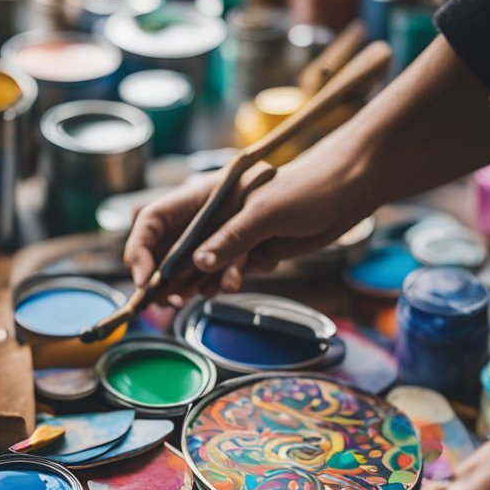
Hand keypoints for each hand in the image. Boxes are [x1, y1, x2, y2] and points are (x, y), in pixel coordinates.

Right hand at [123, 142, 372, 304]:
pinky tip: (247, 274)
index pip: (153, 220)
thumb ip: (231, 239)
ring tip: (216, 289)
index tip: (146, 279)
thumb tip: (199, 265)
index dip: (141, 249)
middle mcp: (210, 215)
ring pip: (197, 268)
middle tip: (171, 301)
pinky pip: (225, 273)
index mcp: (203, 195)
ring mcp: (228, 234)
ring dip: (202, 283)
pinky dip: (230, 279)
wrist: (348, 191)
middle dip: (167, 277)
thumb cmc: (307, 188)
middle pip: (169, 250)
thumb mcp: (265, 213)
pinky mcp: (248, 250)